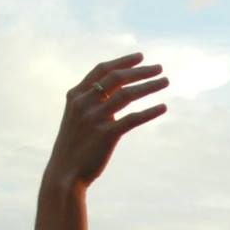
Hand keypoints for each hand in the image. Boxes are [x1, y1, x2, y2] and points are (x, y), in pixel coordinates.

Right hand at [43, 54, 167, 189]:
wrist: (65, 172)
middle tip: (160, 67)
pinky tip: (163, 107)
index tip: (141, 57)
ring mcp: (94, 118)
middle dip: (140, 71)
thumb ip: (94, 103)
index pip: (102, 70)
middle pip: (116, 78)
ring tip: (165, 81)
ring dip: (149, 86)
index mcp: (76, 95)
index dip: (123, 62)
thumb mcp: (78, 118)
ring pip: (127, 95)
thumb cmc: (74, 146)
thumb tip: (119, 93)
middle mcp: (84, 103)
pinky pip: (133, 118)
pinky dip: (150, 111)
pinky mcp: (106, 135)